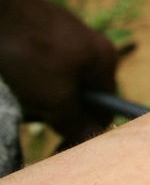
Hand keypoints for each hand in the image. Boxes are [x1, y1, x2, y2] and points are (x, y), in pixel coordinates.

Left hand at [0, 0, 117, 145]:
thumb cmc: (30, 52)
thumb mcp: (55, 96)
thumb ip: (76, 121)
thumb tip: (94, 138)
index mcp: (104, 59)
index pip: (105, 107)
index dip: (84, 130)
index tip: (58, 147)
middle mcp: (89, 48)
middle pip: (77, 97)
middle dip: (52, 111)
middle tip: (31, 112)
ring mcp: (62, 41)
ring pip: (52, 85)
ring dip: (33, 97)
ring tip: (16, 91)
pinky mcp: (36, 36)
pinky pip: (35, 70)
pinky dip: (21, 81)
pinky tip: (9, 75)